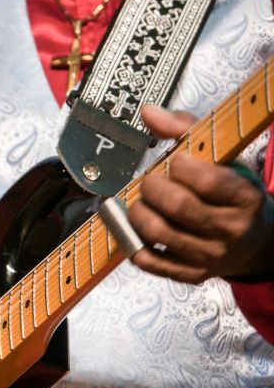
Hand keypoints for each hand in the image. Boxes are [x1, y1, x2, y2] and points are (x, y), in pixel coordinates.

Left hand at [129, 104, 273, 282]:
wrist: (255, 242)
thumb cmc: (233, 195)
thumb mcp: (224, 160)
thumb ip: (187, 132)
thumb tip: (149, 113)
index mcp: (245, 198)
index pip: (208, 180)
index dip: (181, 166)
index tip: (175, 161)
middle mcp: (230, 230)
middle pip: (178, 207)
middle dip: (153, 188)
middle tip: (150, 182)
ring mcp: (209, 256)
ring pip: (158, 233)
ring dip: (137, 212)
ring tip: (140, 202)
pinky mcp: (190, 274)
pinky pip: (149, 261)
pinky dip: (133, 241)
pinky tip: (137, 227)